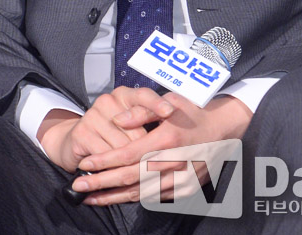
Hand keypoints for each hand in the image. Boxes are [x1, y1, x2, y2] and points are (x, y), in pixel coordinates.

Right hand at [37, 86, 174, 172]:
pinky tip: (117, 177)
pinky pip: (104, 157)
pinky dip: (112, 170)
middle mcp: (107, 101)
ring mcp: (92, 116)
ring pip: (120, 147)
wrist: (75, 142)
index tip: (170, 111)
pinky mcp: (81, 134)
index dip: (157, 103)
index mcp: (124, 95)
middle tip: (157, 165)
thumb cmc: (113, 134)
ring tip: (138, 174)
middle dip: (146, 152)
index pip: (143, 95)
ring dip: (130, 165)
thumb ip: (149, 121)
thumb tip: (171, 124)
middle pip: (135, 129)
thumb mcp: (133, 125)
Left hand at [72, 93, 252, 205]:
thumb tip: (117, 120)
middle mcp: (173, 162)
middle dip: (101, 183)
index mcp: (167, 139)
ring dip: (113, 197)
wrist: (224, 129)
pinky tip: (116, 198)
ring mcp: (180, 179)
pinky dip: (132, 199)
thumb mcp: (170, 102)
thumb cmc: (193, 112)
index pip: (128, 154)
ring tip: (90, 198)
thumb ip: (142, 111)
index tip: (84, 164)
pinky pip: (154, 198)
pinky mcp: (185, 190)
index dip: (104, 161)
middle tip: (77, 186)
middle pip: (130, 178)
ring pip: (140, 194)